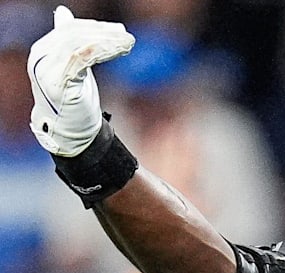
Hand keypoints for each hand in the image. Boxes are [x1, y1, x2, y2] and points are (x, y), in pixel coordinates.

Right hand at [27, 5, 133, 156]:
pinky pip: (82, 58)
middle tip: (127, 36)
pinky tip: (119, 51)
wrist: (70, 131)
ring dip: (107, 41)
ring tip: (128, 43)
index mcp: (42, 51)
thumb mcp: (72, 67)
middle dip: (104, 33)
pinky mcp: (58, 83)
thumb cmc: (73, 99)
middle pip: (74, 34)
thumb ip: (70, 43)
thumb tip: (63, 12)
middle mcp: (40, 58)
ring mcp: (46, 71)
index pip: (69, 30)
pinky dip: (103, 51)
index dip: (96, 27)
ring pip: (79, 44)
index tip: (119, 30)